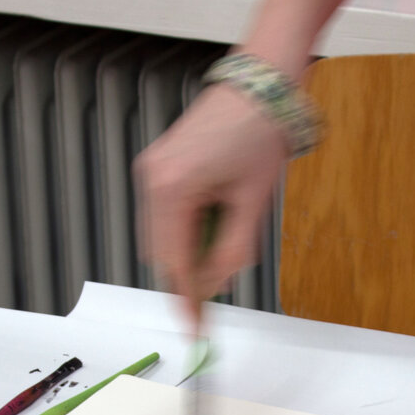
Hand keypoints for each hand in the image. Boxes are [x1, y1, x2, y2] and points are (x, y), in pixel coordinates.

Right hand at [134, 83, 289, 329]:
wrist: (262, 84)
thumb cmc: (261, 132)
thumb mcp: (253, 203)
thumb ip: (232, 251)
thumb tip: (217, 286)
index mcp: (172, 189)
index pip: (175, 264)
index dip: (187, 301)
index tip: (196, 330)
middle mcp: (153, 179)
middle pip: (161, 254)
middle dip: (187, 277)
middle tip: (215, 295)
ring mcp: (152, 170)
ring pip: (160, 237)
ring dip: (187, 253)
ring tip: (222, 248)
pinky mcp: (160, 165)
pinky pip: (164, 215)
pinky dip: (185, 230)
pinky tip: (213, 225)